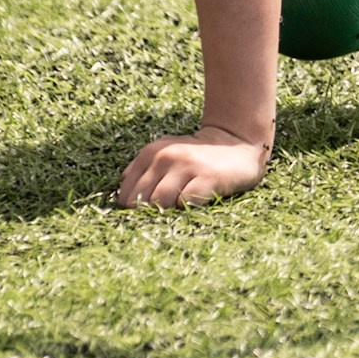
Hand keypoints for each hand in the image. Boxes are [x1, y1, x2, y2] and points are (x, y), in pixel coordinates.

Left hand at [118, 125, 270, 208]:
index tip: (146, 215)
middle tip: (165, 214)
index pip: (126, 195)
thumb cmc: (196, 156)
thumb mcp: (164, 153)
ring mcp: (187, 166)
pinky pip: (186, 203)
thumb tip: (121, 191)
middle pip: (141, 202)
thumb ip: (141, 169)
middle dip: (149, 213)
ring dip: (168, 212)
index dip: (134, 210)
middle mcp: (165, 156)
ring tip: (180, 207)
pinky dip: (188, 209)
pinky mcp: (208, 177)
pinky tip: (196, 203)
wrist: (237, 142)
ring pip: (160, 204)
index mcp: (150, 153)